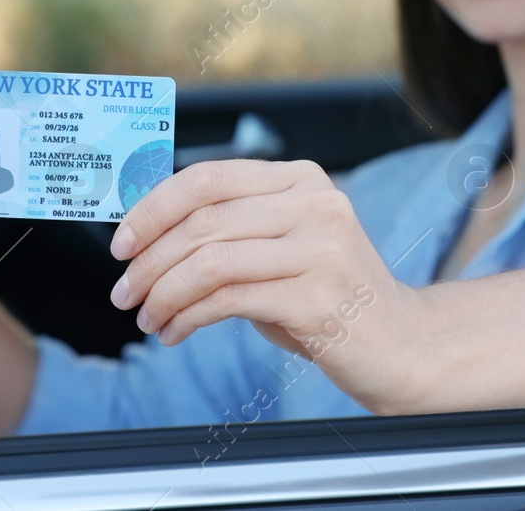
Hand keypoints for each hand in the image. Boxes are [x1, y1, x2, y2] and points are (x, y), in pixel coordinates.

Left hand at [107, 158, 427, 413]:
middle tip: (124, 292)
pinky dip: (187, 317)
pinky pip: (228, 300)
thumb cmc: (329, 298)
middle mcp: (315, 204)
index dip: (153, 208)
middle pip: (203, 220)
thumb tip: (147, 232)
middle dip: (149, 259)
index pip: (208, 179)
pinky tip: (175, 331)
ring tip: (147, 316)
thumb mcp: (281, 248)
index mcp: (302, 180)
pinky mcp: (318, 298)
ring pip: (209, 260)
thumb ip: (230, 231)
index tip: (122, 243)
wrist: (403, 346)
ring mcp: (321, 249)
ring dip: (163, 292)